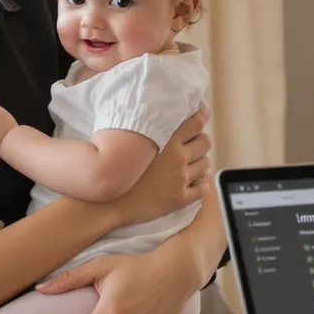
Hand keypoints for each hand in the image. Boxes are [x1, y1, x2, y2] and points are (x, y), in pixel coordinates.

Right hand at [105, 108, 211, 227]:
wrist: (108, 200)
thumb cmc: (114, 168)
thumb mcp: (132, 142)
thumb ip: (148, 130)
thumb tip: (155, 120)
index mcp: (167, 142)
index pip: (194, 124)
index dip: (201, 116)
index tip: (203, 113)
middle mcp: (178, 158)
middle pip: (204, 143)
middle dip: (201, 141)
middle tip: (194, 143)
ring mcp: (181, 179)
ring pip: (205, 165)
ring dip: (200, 162)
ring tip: (192, 163)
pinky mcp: (180, 198)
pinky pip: (202, 189)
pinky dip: (201, 183)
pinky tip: (194, 182)